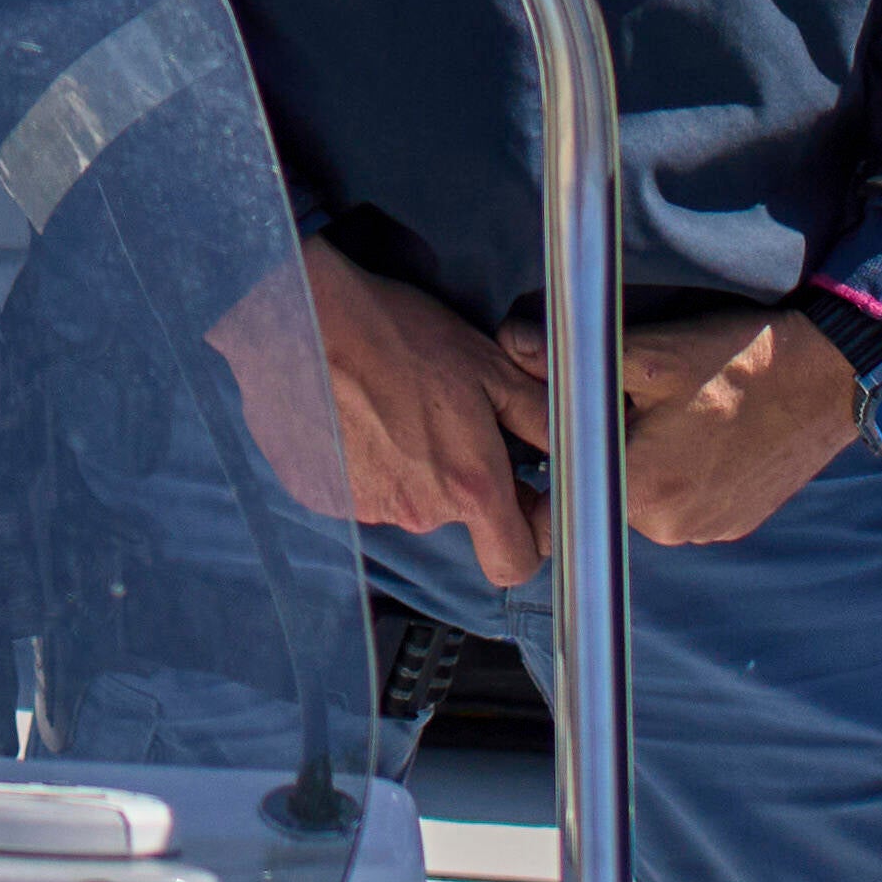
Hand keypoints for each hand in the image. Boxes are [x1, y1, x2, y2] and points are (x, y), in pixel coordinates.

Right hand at [233, 237, 547, 562]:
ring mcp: (368, 506)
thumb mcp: (490, 365)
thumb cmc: (397, 334)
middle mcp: (418, 511)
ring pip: (409, 498)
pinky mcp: (325, 495)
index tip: (523, 495)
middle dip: (461, 477)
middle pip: (458, 518)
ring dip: (411, 464)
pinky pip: (364, 487)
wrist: (303, 318)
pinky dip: (367, 460)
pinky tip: (359, 412)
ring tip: (394, 403)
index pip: (514, 563)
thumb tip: (577, 448)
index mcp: (468, 485)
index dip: (527, 535)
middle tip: (446, 414)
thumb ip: (540, 417)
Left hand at [501, 305, 866, 552]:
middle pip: (603, 490)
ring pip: (642, 497)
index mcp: (644, 488)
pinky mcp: (732, 526)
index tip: (557, 424)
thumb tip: (511, 342)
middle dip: (604, 449)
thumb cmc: (741, 361)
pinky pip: (681, 504)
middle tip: (628, 400)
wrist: (828, 379)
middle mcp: (671, 526)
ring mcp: (706, 531)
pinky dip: (680, 473)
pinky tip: (702, 433)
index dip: (550, 452)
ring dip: (643, 461)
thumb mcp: (653, 351)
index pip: (564, 486)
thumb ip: (573, 359)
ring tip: (675, 413)